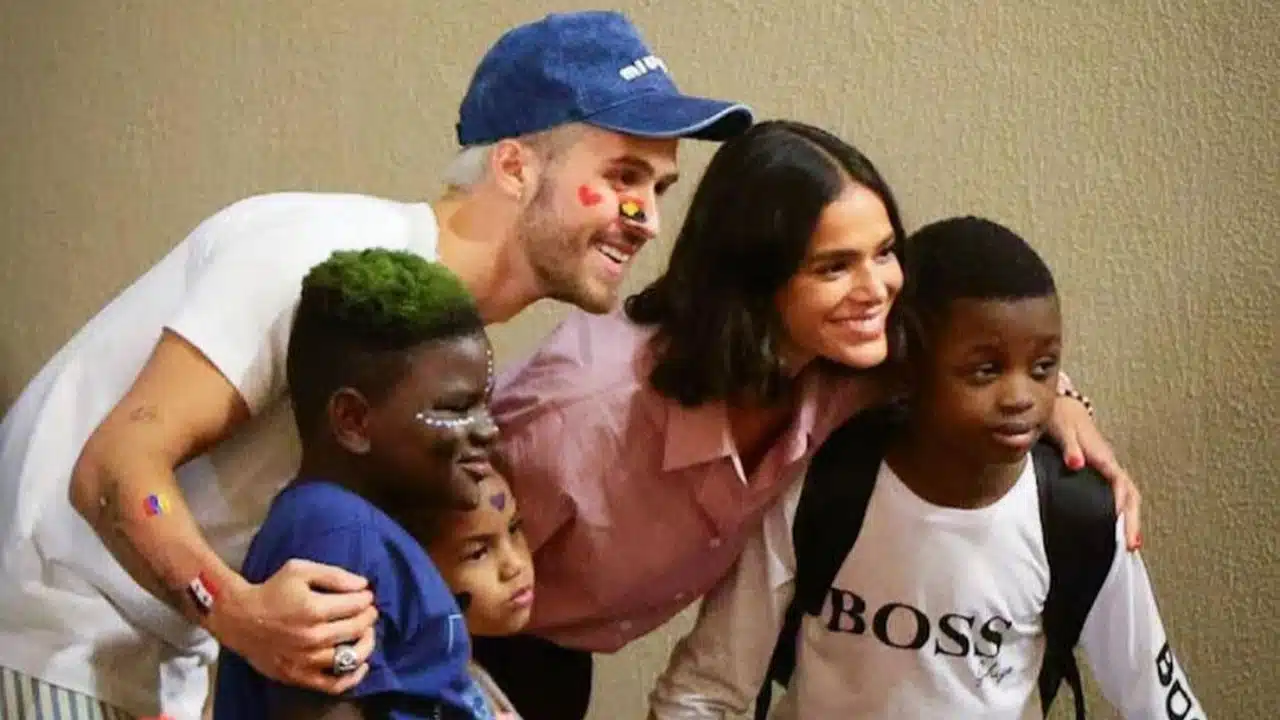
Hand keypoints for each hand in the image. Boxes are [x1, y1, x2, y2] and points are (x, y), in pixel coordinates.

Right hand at [211, 559, 378, 692]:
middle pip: (358, 628)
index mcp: (313, 609)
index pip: (356, 605)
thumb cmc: (272, 591)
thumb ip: (334, 575)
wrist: (239, 619)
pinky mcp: (299, 676)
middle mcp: (312, 637)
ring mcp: (307, 660)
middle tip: (368, 610)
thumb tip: (363, 585)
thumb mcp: (300, 570)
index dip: (366, 598)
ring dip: (366, 642)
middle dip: (369, 616)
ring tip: (365, 633)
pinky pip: (334, 684)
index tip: (365, 595)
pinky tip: (360, 664)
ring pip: (352, 657)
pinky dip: (353, 676)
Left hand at [1047, 396, 1142, 550]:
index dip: (1121, 502)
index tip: (1117, 521)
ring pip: (1126, 498)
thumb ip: (1069, 446)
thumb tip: (1076, 464)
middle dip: (1133, 520)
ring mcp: (1106, 471)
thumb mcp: (1062, 428)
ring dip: (1129, 521)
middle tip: (1132, 545)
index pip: (1119, 482)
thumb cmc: (1061, 418)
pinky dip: (1119, 515)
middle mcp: (1109, 465)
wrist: (1061, 408)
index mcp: (1102, 456)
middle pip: (1130, 495)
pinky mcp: (1100, 475)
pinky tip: (1114, 531)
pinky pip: (1115, 497)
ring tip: (1129, 546)